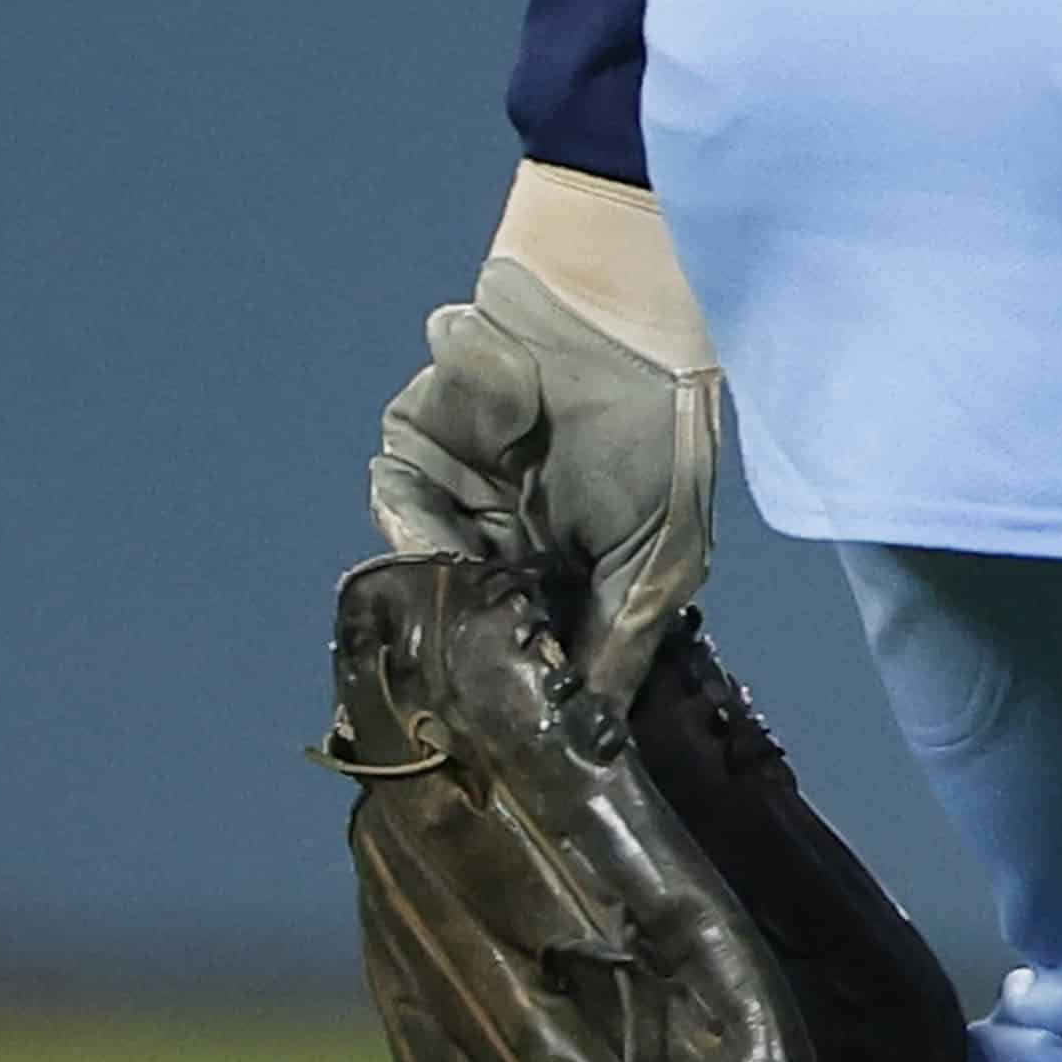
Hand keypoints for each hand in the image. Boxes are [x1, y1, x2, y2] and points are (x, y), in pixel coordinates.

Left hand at [370, 196, 724, 703]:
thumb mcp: (664, 557)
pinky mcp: (413, 458)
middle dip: (471, 661)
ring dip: (444, 604)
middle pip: (470, 626)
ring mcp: (456, 502)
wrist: (613, 316)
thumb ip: (619, 648)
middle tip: (476, 704)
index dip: (531, 693)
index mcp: (573, 572)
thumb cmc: (660, 429)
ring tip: (477, 619)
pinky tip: (453, 552)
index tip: (525, 743)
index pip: (539, 649)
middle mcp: (509, 546)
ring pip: (427, 581)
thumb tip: (591, 746)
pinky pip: (398, 514)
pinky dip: (416, 536)